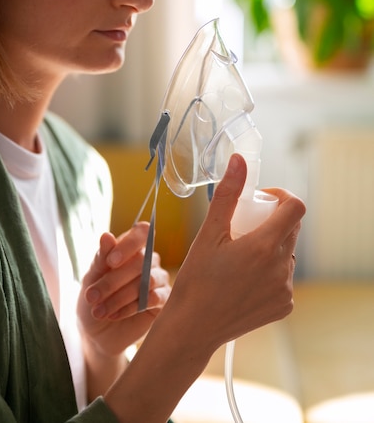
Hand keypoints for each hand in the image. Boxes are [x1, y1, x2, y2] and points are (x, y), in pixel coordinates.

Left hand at [77, 222, 170, 358]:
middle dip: (113, 280)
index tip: (111, 261)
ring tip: (99, 311)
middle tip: (92, 296)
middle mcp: (149, 260)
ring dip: (120, 296)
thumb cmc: (94, 298)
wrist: (97, 333)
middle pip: (142, 260)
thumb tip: (106, 235)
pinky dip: (130, 307)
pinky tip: (114, 315)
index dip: (129, 244)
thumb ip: (101, 258)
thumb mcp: (91, 278)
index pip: (142, 231)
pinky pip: (154, 299)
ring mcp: (158, 279)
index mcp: (131, 248)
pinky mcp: (164, 301)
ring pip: (147, 280)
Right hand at [167, 153, 304, 354]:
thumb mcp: (208, 233)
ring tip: (240, 255)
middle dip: (271, 219)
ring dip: (271, 245)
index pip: (295, 207)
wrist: (193, 327)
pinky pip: (284, 276)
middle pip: (290, 228)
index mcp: (264, 247)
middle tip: (242, 227)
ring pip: (287, 252)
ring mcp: (285, 289)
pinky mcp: (283, 305)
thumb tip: (239, 161)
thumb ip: (227, 194)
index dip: (281, 196)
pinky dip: (270, 270)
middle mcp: (281, 268)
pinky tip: (245, 277)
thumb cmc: (196, 280)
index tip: (262, 200)